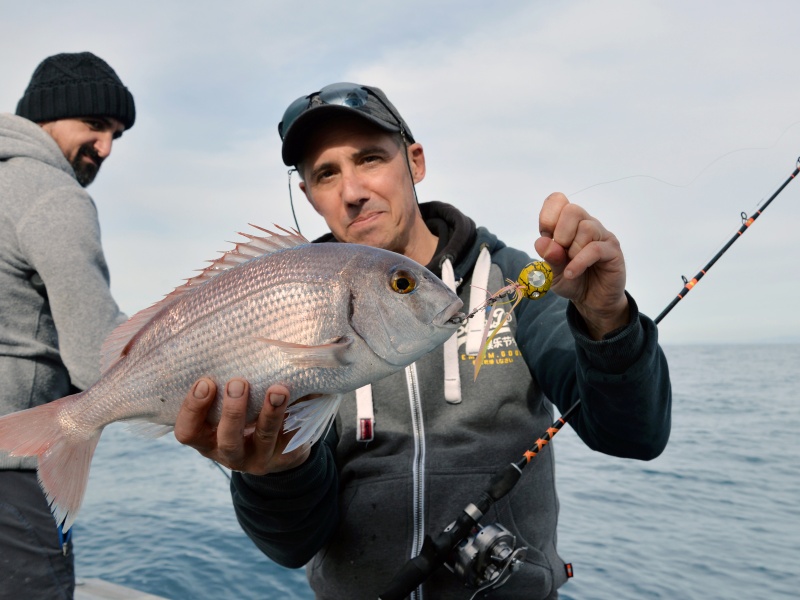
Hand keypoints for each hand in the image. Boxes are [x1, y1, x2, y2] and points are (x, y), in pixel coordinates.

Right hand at [174, 377, 310, 474]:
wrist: (278, 445)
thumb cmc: (243, 414)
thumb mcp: (225, 406)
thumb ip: (223, 383)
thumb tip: (229, 338)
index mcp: (207, 439)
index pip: (188, 432)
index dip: (193, 409)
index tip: (205, 382)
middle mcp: (230, 453)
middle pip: (228, 439)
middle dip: (233, 411)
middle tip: (238, 383)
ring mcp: (260, 457)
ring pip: (264, 437)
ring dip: (270, 412)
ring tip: (278, 389)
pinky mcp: (286, 454)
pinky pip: (293, 433)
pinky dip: (298, 411)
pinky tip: (305, 392)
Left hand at [534, 192, 628, 339]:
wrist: (592, 301)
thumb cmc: (572, 280)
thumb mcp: (552, 272)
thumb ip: (548, 256)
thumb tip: (541, 241)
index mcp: (568, 224)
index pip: (558, 201)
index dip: (548, 216)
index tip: (545, 235)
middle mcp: (586, 224)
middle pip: (573, 210)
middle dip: (561, 234)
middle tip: (560, 253)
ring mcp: (601, 236)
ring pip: (586, 228)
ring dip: (573, 250)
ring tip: (570, 266)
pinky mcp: (613, 250)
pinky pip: (596, 248)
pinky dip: (580, 262)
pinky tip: (572, 273)